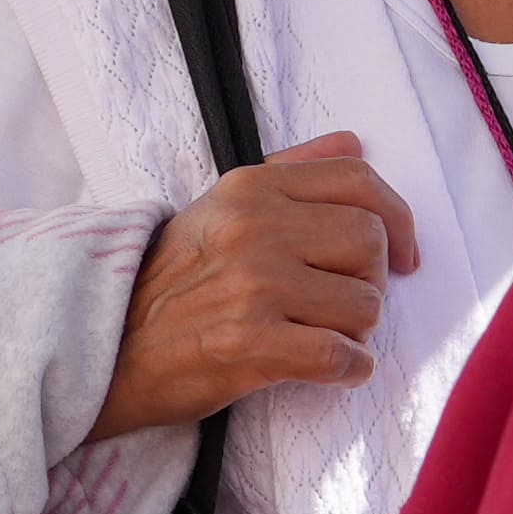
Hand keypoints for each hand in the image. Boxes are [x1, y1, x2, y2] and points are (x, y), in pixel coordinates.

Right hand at [98, 136, 418, 439]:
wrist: (107, 348)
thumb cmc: (171, 283)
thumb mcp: (220, 208)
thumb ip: (291, 172)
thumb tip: (354, 144)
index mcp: (250, 188)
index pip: (359, 183)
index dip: (400, 220)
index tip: (405, 256)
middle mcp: (253, 228)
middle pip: (371, 243)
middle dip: (373, 281)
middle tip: (346, 304)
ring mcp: (252, 286)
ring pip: (364, 304)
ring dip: (359, 331)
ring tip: (326, 336)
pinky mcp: (250, 346)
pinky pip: (340, 357)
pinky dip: (350, 369)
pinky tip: (333, 369)